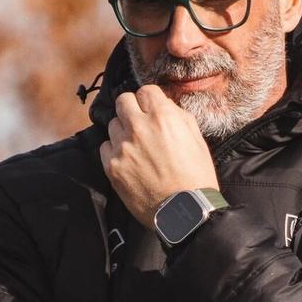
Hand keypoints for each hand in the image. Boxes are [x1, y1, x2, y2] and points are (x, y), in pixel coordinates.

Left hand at [100, 85, 219, 227]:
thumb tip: (163, 105)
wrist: (184, 211)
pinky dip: (114, 150)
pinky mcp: (112, 166)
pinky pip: (105, 147)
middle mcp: (139, 127)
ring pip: (113, 124)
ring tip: (136, 147)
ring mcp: (123, 146)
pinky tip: (128, 161)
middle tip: (140, 123)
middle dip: (132, 108)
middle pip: (123, 101)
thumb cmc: (196, 176)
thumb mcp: (197, 138)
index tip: (152, 108)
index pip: (146, 90)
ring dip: (123, 131)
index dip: (150, 100)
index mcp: (163, 116)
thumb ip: (178, 116)